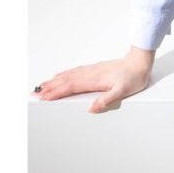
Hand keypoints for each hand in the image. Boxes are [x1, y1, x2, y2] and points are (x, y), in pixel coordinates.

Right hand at [32, 46, 155, 112]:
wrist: (138, 64)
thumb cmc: (132, 78)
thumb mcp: (122, 92)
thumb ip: (106, 100)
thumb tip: (92, 108)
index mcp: (93, 80)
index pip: (69, 87)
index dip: (56, 93)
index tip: (44, 98)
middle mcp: (88, 74)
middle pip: (63, 81)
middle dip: (48, 88)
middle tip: (35, 94)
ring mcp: (89, 71)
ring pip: (66, 76)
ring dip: (53, 82)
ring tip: (41, 87)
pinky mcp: (92, 70)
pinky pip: (73, 73)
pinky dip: (62, 76)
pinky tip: (58, 77)